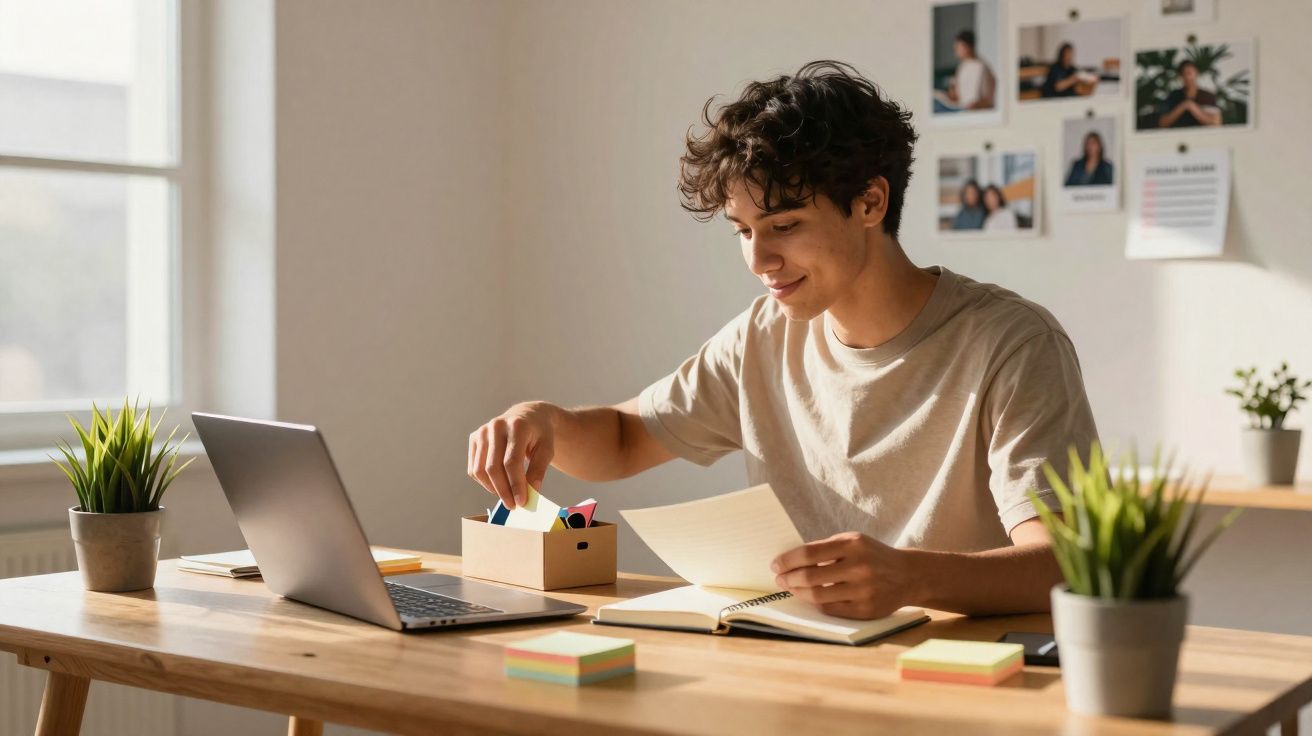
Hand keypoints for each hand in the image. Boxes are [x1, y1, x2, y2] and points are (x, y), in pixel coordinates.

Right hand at [467, 402, 555, 508]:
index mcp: (517, 426)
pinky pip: (474, 468)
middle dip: (503, 491)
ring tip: (507, 496)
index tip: (521, 502)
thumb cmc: (540, 435)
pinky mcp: (474, 438)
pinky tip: (498, 485)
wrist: (528, 416)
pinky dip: (484, 482)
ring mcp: (482, 431)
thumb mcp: (547, 449)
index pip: (512, 462)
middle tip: (513, 505)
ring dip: (492, 489)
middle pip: (493, 467)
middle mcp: (496, 426)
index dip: (515, 484)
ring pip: (480, 470)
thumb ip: (539, 469)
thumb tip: (531, 492)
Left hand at [770, 532, 917, 619]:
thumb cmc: (873, 555)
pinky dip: (816, 603)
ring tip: (791, 588)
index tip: (775, 565)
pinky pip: (831, 609)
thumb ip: (826, 547)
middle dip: (789, 578)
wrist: (909, 575)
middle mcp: (859, 567)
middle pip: (810, 576)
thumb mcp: (854, 541)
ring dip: (798, 592)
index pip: (809, 553)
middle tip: (779, 579)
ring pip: (818, 595)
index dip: (788, 560)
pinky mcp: (865, 609)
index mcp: (853, 545)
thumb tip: (791, 559)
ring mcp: (863, 590)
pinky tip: (810, 597)